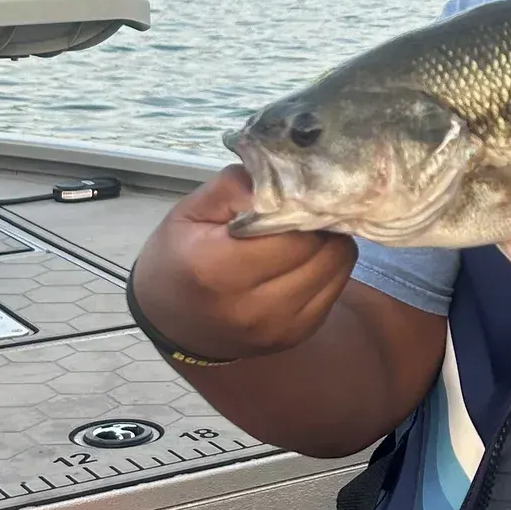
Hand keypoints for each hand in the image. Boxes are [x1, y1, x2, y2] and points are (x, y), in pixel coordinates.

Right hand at [133, 166, 358, 362]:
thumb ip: (237, 187)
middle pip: (321, 248)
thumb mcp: (190, 211)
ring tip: (303, 232)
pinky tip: (303, 258)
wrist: (173, 324)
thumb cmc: (178, 258)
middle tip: (303, 207)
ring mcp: (280, 328)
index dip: (300, 203)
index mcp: (219, 269)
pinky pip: (336, 287)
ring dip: (327, 242)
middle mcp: (254, 307)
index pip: (291, 229)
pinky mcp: (299, 335)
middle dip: (318, 220)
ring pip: (338, 266)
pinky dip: (327, 266)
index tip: (292, 192)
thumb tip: (287, 174)